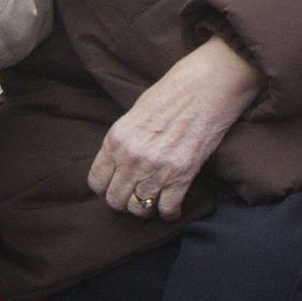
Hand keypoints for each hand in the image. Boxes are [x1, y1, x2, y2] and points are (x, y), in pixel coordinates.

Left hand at [87, 37, 260, 220]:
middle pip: (116, 200)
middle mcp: (132, 157)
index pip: (96, 182)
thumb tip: (117, 164)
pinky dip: (169, 212)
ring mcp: (156, 168)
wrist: (205, 87)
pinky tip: (171, 208)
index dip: (105, 188)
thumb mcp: (134, 114)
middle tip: (135, 197)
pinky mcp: (181, 175)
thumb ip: (122, 142)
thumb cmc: (170, 94)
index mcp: (116, 139)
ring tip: (152, 202)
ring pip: (139, 208)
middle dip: (124, 202)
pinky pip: (167, 208)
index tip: (115, 187)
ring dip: (146, 209)